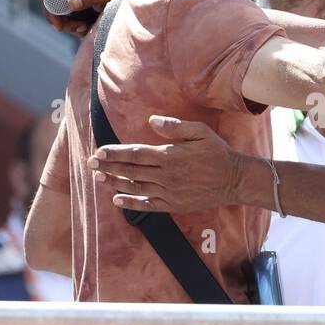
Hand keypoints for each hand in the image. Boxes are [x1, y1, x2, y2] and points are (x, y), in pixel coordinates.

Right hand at [39, 0, 139, 36]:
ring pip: (62, 17)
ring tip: (89, 27)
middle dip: (64, 21)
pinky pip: (72, 21)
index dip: (51, 10)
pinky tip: (91, 27)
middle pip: (53, 7)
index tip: (60, 26)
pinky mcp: (80, 7)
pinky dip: (79, 27)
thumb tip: (70, 3)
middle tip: (79, 29)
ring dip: (73, 26)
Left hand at [88, 116, 245, 213]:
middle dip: (108, 167)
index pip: (135, 153)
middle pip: (130, 171)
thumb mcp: (200, 131)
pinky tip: (116, 200)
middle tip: (89, 164)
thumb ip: (175, 126)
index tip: (99, 152)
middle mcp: (166, 175)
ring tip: (98, 178)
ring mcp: (169, 192)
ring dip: (114, 183)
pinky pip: (147, 205)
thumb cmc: (217, 152)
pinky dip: (130, 203)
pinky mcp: (173, 204)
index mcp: (170, 155)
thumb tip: (152, 120)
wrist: (235, 180)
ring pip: (135, 187)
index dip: (115, 153)